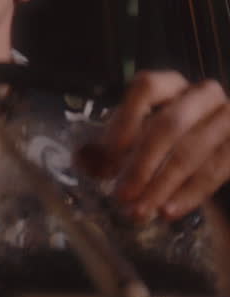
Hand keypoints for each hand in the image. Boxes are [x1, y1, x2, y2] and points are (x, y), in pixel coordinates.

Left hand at [103, 70, 229, 222]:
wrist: (211, 146)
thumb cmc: (162, 138)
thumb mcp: (133, 135)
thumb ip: (106, 147)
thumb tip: (82, 160)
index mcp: (169, 84)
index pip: (147, 88)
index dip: (127, 118)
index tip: (110, 152)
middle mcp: (201, 94)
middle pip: (170, 124)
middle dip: (142, 164)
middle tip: (121, 195)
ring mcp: (228, 117)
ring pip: (193, 152)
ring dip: (162, 186)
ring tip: (139, 211)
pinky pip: (217, 170)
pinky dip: (190, 194)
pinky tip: (168, 211)